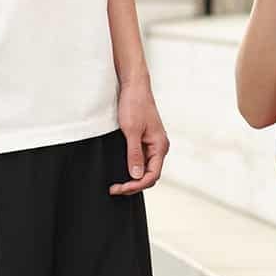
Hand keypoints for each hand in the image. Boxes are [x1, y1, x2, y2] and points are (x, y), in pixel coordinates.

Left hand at [110, 77, 169, 194]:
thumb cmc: (134, 104)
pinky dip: (132, 167)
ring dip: (132, 177)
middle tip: (115, 189)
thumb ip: (134, 154)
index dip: (136, 185)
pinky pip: (141, 159)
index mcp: (160, 146)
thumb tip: (136, 176)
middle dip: (133, 184)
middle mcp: (159, 147)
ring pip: (145, 169)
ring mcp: (152, 144)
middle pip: (150, 175)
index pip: (152, 175)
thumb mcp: (131, 131)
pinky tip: (120, 170)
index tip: (120, 188)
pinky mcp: (145, 140)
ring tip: (117, 183)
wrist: (134, 86)